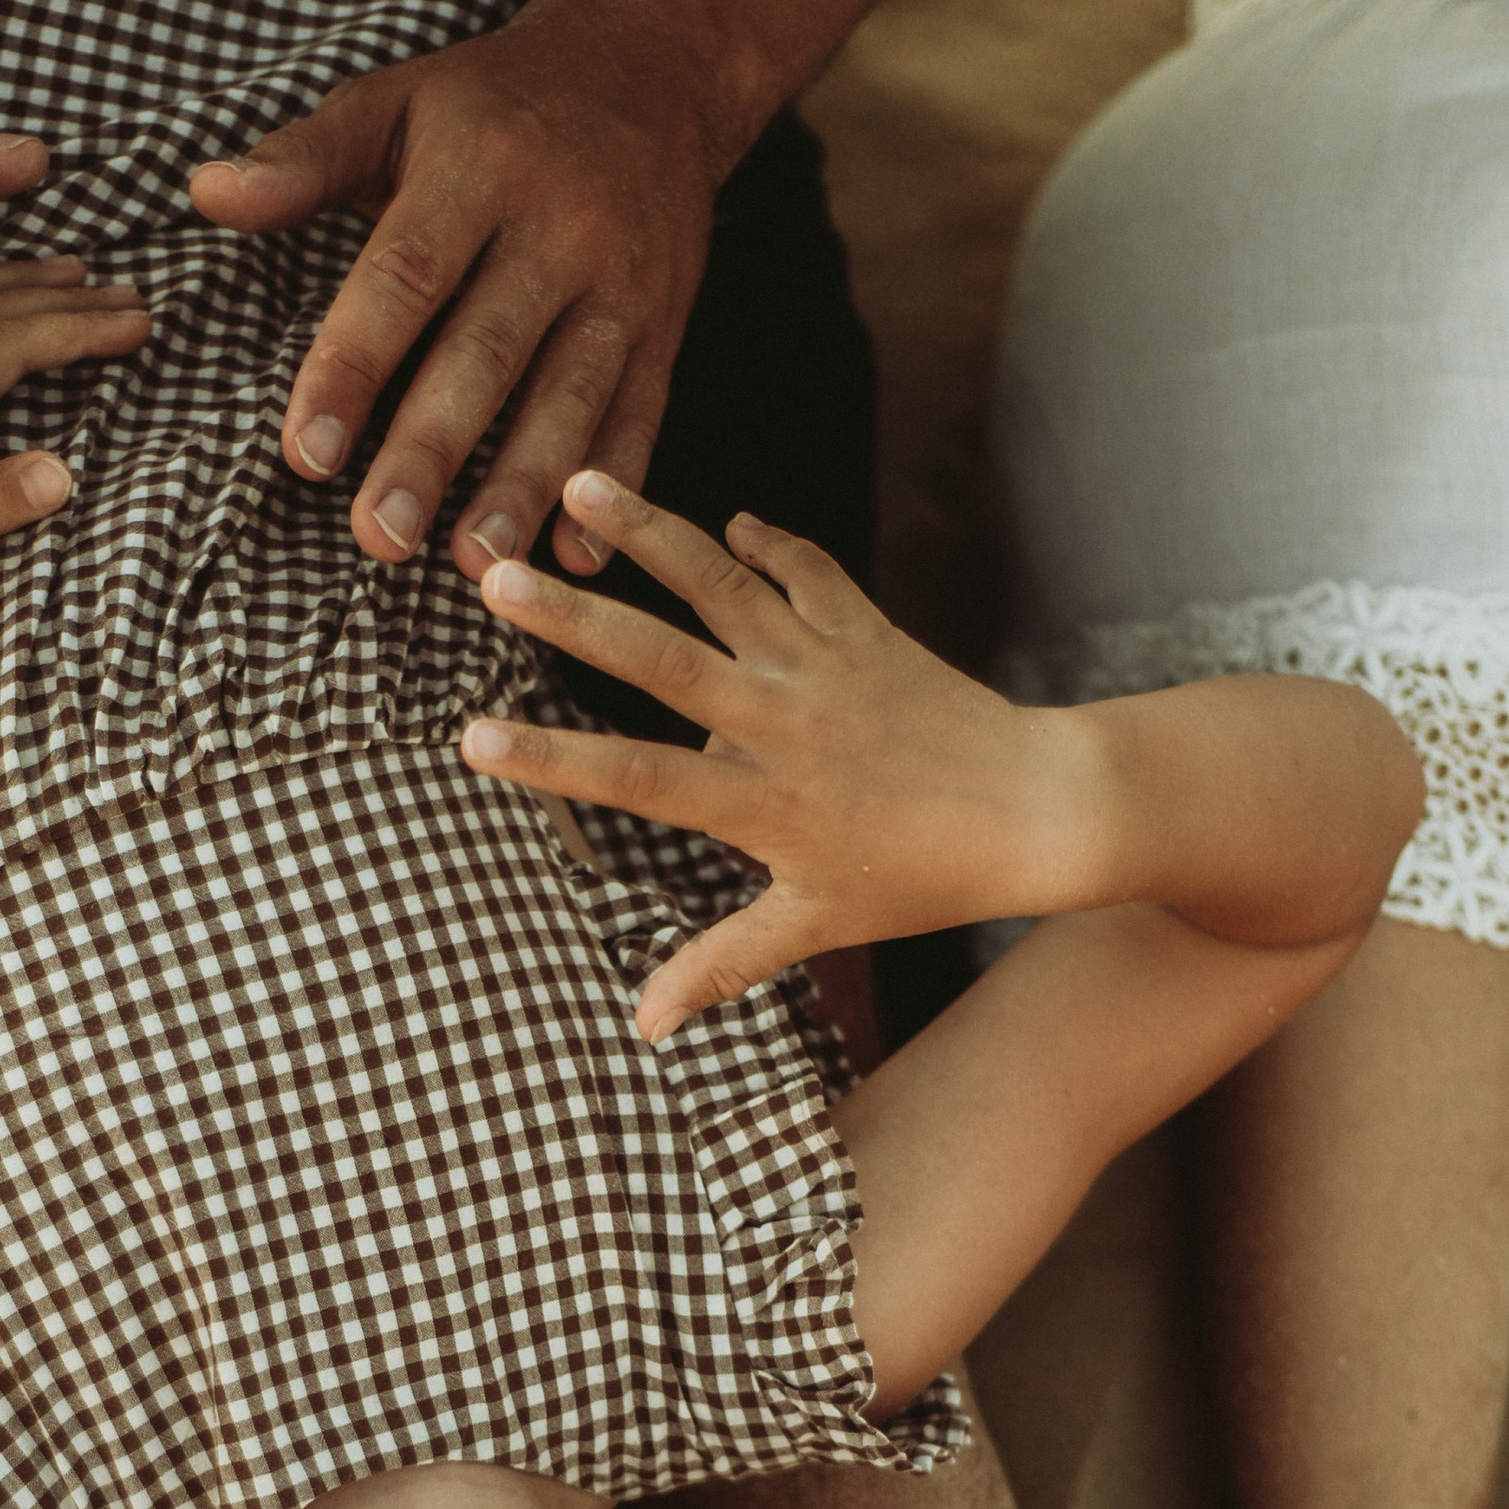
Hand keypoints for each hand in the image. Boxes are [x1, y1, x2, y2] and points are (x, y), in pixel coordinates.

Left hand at [189, 11, 729, 580]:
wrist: (652, 70)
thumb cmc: (493, 102)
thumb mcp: (397, 100)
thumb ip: (305, 157)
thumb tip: (206, 193)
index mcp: (479, 169)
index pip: (405, 279)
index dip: (354, 367)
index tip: (306, 453)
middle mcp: (559, 228)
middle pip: (487, 352)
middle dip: (431, 450)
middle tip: (379, 538)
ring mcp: (623, 283)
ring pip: (569, 397)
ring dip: (522, 488)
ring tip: (475, 568)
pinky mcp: (665, 327)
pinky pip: (642, 414)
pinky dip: (613, 489)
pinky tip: (575, 557)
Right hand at [460, 470, 1066, 1039]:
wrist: (1035, 811)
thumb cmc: (921, 880)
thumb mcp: (816, 927)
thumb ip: (722, 965)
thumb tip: (645, 1026)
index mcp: (761, 801)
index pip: (638, 778)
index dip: (554, 760)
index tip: (472, 739)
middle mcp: (782, 721)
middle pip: (662, 659)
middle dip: (573, 617)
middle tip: (495, 575)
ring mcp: (823, 663)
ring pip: (723, 584)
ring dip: (650, 531)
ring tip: (579, 483)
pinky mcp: (865, 626)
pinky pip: (806, 568)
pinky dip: (769, 538)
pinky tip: (729, 516)